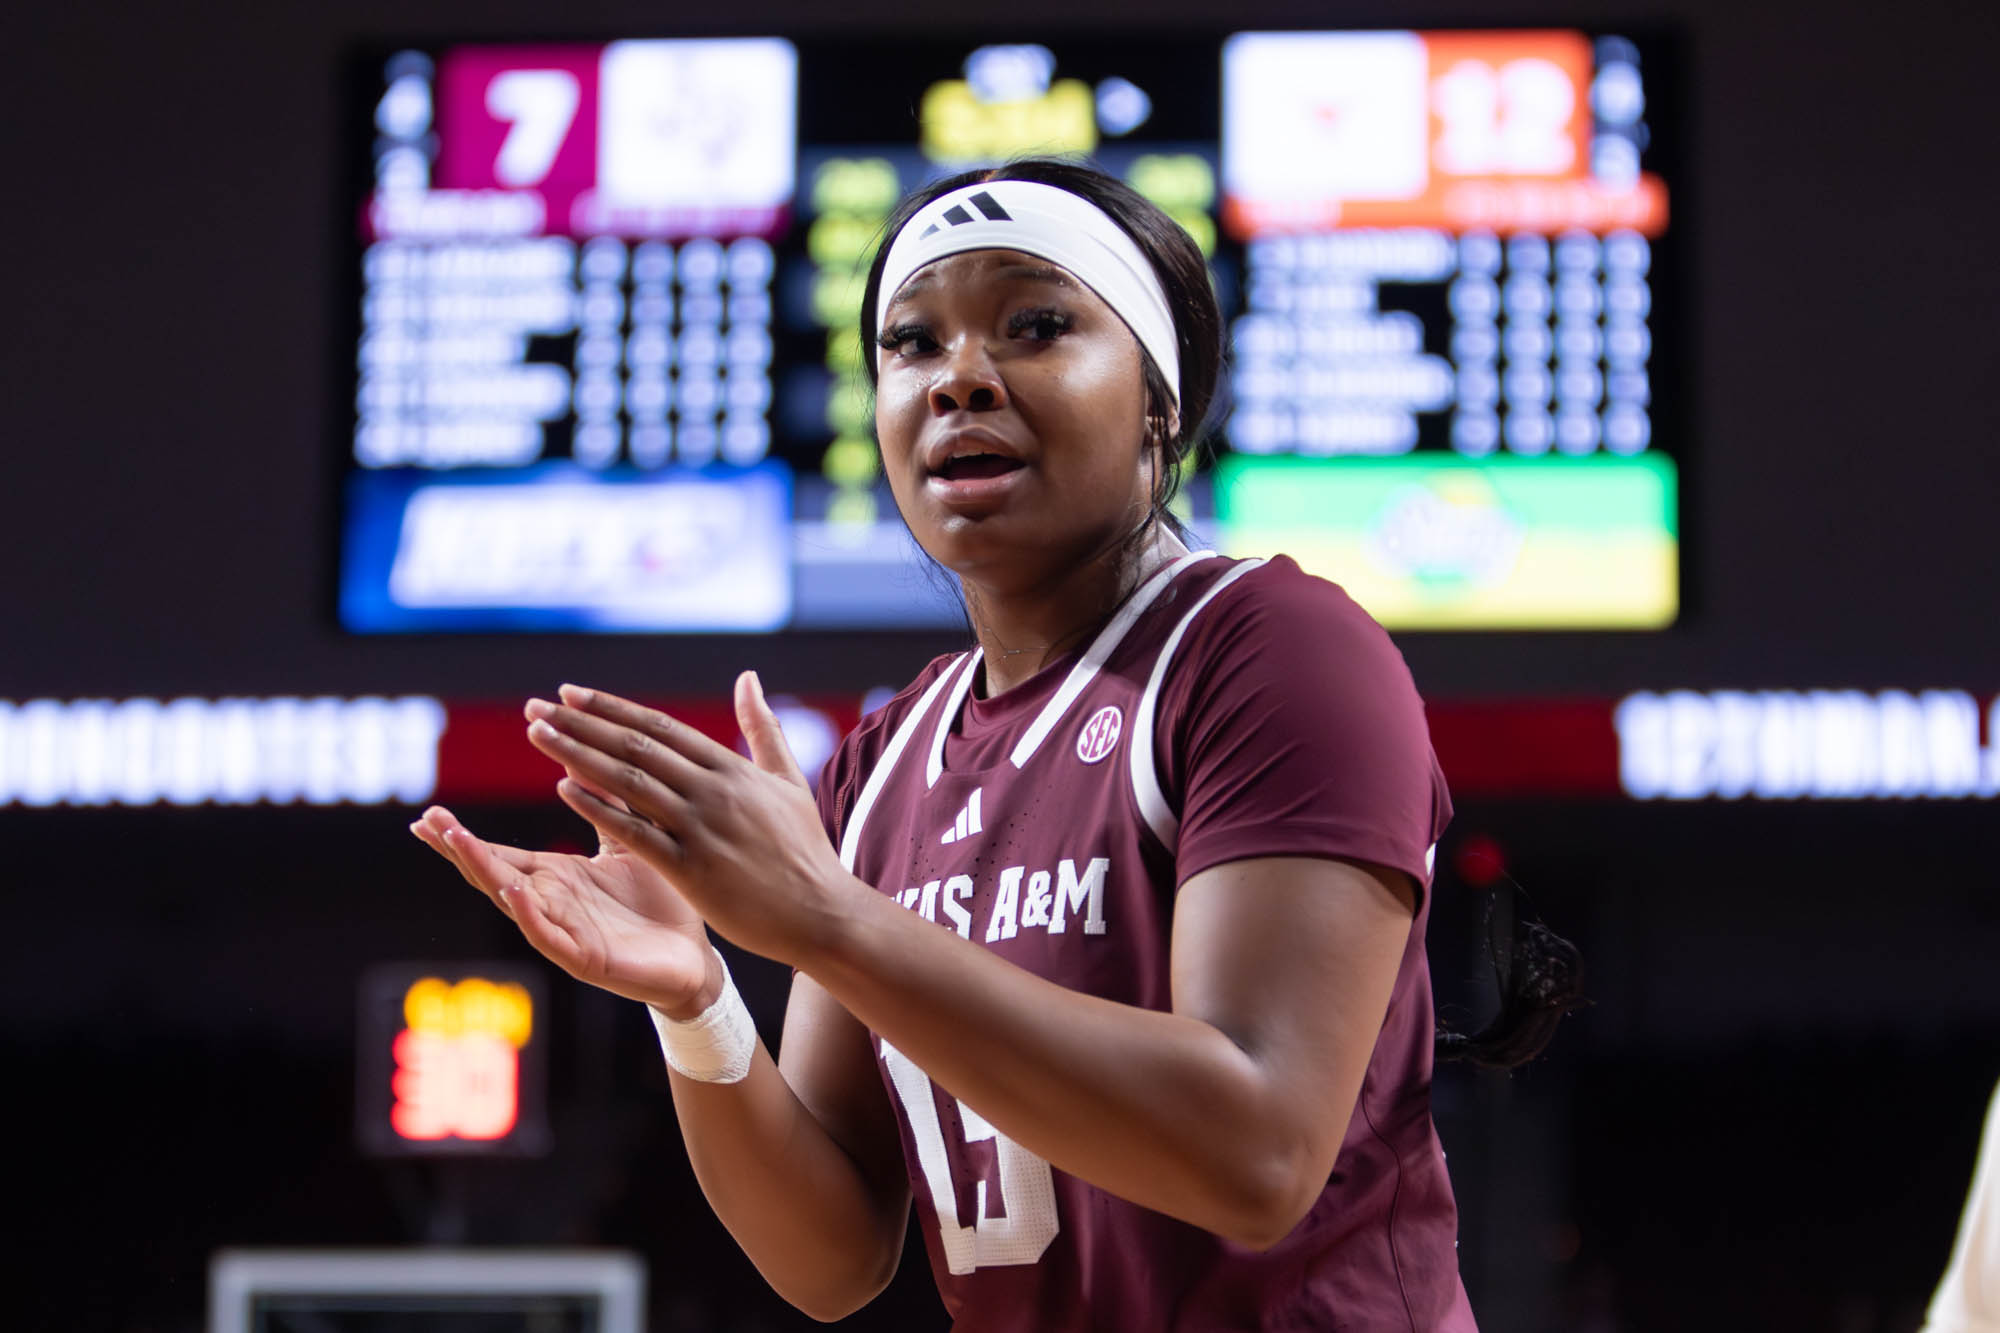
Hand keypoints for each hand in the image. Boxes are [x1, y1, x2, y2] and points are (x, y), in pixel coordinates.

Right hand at [410, 801, 719, 1015]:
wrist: (696, 957)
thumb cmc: (660, 901)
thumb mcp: (628, 842)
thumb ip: (606, 801)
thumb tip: (583, 750)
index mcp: (555, 878)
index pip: (498, 854)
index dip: (461, 837)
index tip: (427, 815)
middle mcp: (550, 904)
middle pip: (492, 874)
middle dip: (458, 849)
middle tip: (427, 821)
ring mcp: (563, 932)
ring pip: (510, 900)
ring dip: (484, 871)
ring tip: (457, 841)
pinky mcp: (584, 957)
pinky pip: (548, 936)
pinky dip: (528, 914)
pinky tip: (513, 890)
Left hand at [522, 671, 854, 967]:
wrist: (820, 912)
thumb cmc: (804, 850)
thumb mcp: (787, 779)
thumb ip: (762, 728)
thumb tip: (747, 677)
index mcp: (732, 769)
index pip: (660, 727)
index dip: (611, 708)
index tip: (571, 693)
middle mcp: (713, 790)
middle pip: (635, 747)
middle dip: (581, 723)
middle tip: (536, 706)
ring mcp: (701, 828)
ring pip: (628, 781)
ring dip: (578, 754)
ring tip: (538, 735)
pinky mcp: (692, 869)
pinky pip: (635, 832)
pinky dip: (599, 808)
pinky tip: (564, 789)